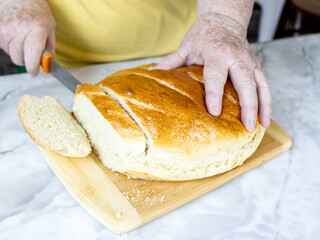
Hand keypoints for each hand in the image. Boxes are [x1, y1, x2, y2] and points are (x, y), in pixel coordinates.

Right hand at [0, 0, 55, 75]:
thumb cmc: (36, 9)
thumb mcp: (50, 25)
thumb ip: (50, 44)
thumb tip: (50, 60)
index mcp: (37, 28)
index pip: (33, 53)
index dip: (33, 67)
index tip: (34, 72)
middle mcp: (19, 29)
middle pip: (19, 58)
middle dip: (26, 62)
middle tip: (31, 58)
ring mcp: (5, 29)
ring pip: (10, 54)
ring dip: (18, 53)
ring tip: (23, 42)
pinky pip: (3, 46)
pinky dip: (9, 46)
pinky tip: (15, 37)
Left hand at [151, 12, 270, 131]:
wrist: (224, 19)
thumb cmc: (203, 34)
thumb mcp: (186, 46)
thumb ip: (171, 62)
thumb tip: (153, 75)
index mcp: (216, 54)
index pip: (216, 77)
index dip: (215, 95)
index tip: (214, 112)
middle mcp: (236, 57)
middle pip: (245, 83)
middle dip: (247, 106)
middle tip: (246, 126)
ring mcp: (249, 61)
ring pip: (260, 85)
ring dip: (262, 107)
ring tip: (260, 126)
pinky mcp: (256, 65)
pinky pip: (265, 84)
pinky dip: (267, 101)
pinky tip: (265, 117)